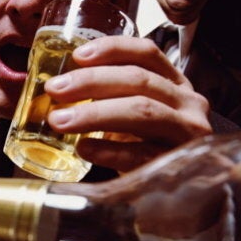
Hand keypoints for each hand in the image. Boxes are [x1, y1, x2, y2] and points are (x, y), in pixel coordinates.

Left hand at [44, 36, 211, 170]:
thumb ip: (106, 96)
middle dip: (91, 81)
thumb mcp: (132, 113)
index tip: (78, 55)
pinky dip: (110, 150)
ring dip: (95, 113)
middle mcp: (186, 103)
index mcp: (173, 82)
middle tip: (55, 89)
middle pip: (138, 80)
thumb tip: (52, 90)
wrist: (177, 191)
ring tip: (59, 120)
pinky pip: (142, 153)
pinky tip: (84, 149)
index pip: (146, 53)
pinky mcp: (178, 165)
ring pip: (142, 111)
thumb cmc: (146, 144)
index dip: (112, 49)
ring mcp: (187, 134)